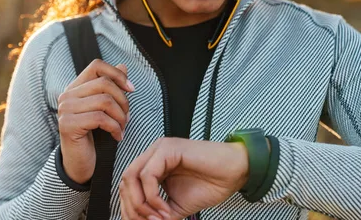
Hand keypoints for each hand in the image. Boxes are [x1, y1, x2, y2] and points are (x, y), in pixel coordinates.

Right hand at [58, 59, 133, 184]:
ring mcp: (65, 109)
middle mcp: (67, 96)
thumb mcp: (105, 109)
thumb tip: (123, 66)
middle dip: (123, 101)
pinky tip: (118, 137)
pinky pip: (100, 118)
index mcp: (75, 88)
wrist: (80, 165)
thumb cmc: (94, 136)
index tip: (131, 89)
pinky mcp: (68, 125)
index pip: (97, 66)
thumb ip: (112, 87)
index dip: (117, 74)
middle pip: (104, 84)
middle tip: (127, 117)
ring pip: (104, 101)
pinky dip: (115, 128)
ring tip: (122, 128)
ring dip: (121, 116)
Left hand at [119, 138, 248, 219]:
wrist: (234, 173)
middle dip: (132, 207)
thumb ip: (158, 213)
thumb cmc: (210, 183)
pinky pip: (148, 175)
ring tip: (159, 217)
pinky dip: (153, 197)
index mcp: (153, 164)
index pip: (128, 184)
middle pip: (125, 180)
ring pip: (132, 176)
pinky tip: (165, 208)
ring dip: (141, 203)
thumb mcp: (176, 205)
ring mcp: (159, 149)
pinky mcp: (167, 149)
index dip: (129, 207)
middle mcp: (153, 154)